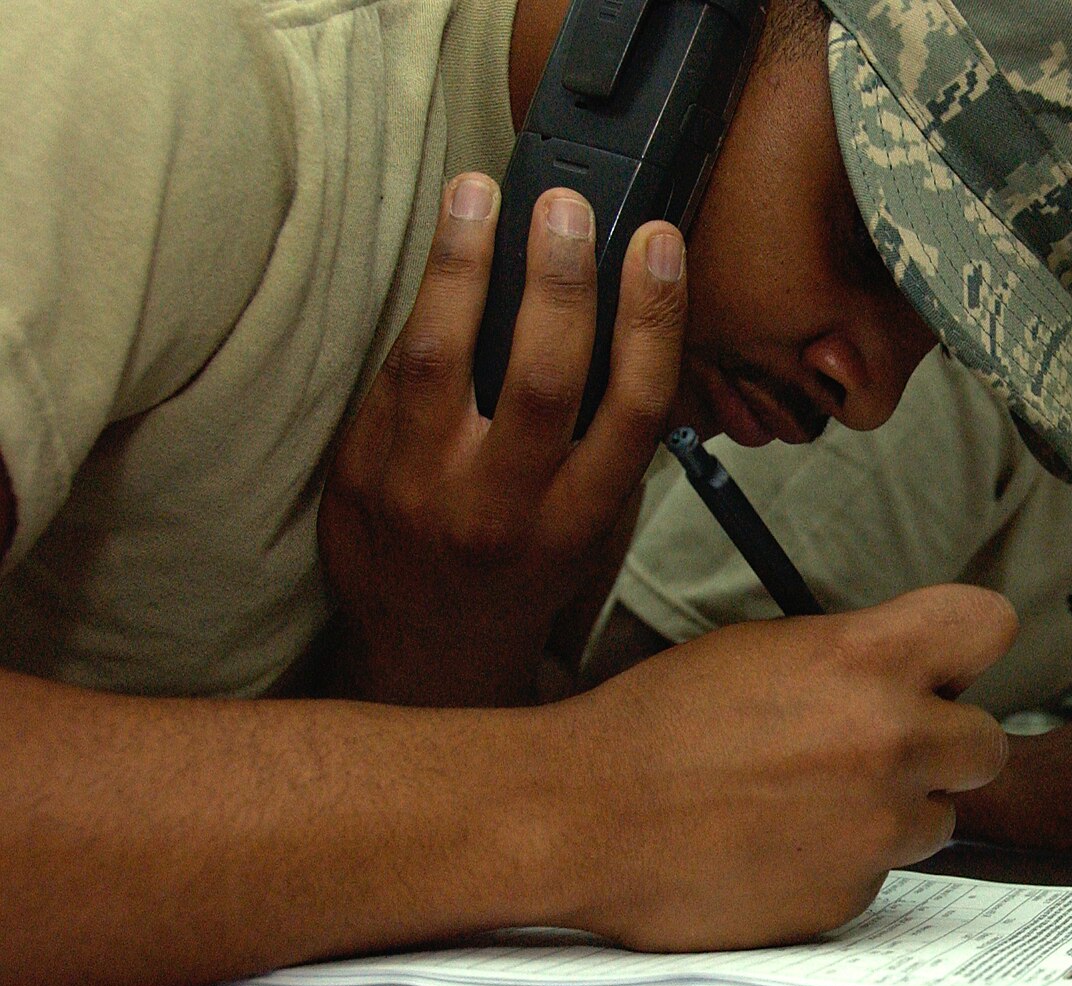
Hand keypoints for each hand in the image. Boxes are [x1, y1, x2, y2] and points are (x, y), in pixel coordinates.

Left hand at [319, 174, 686, 704]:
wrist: (426, 650)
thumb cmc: (523, 572)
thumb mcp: (586, 525)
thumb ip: (602, 440)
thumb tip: (619, 313)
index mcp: (577, 521)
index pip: (631, 409)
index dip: (653, 318)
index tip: (658, 245)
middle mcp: (503, 511)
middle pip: (543, 377)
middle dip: (560, 279)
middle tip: (566, 205)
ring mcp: (423, 491)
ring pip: (443, 357)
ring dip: (465, 263)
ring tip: (479, 194)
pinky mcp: (359, 472)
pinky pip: (392, 372)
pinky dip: (423, 306)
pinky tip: (444, 254)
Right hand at [533, 585, 1017, 950]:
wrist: (582, 816)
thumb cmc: (655, 724)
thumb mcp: (762, 649)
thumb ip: (854, 657)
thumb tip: (908, 672)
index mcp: (868, 659)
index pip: (988, 626)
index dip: (966, 647)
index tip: (947, 665)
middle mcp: (890, 741)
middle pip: (987, 744)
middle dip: (944, 746)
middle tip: (884, 748)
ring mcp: (876, 828)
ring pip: (938, 819)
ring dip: (894, 811)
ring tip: (810, 802)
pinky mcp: (849, 897)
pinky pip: (879, 875)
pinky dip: (843, 864)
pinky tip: (778, 846)